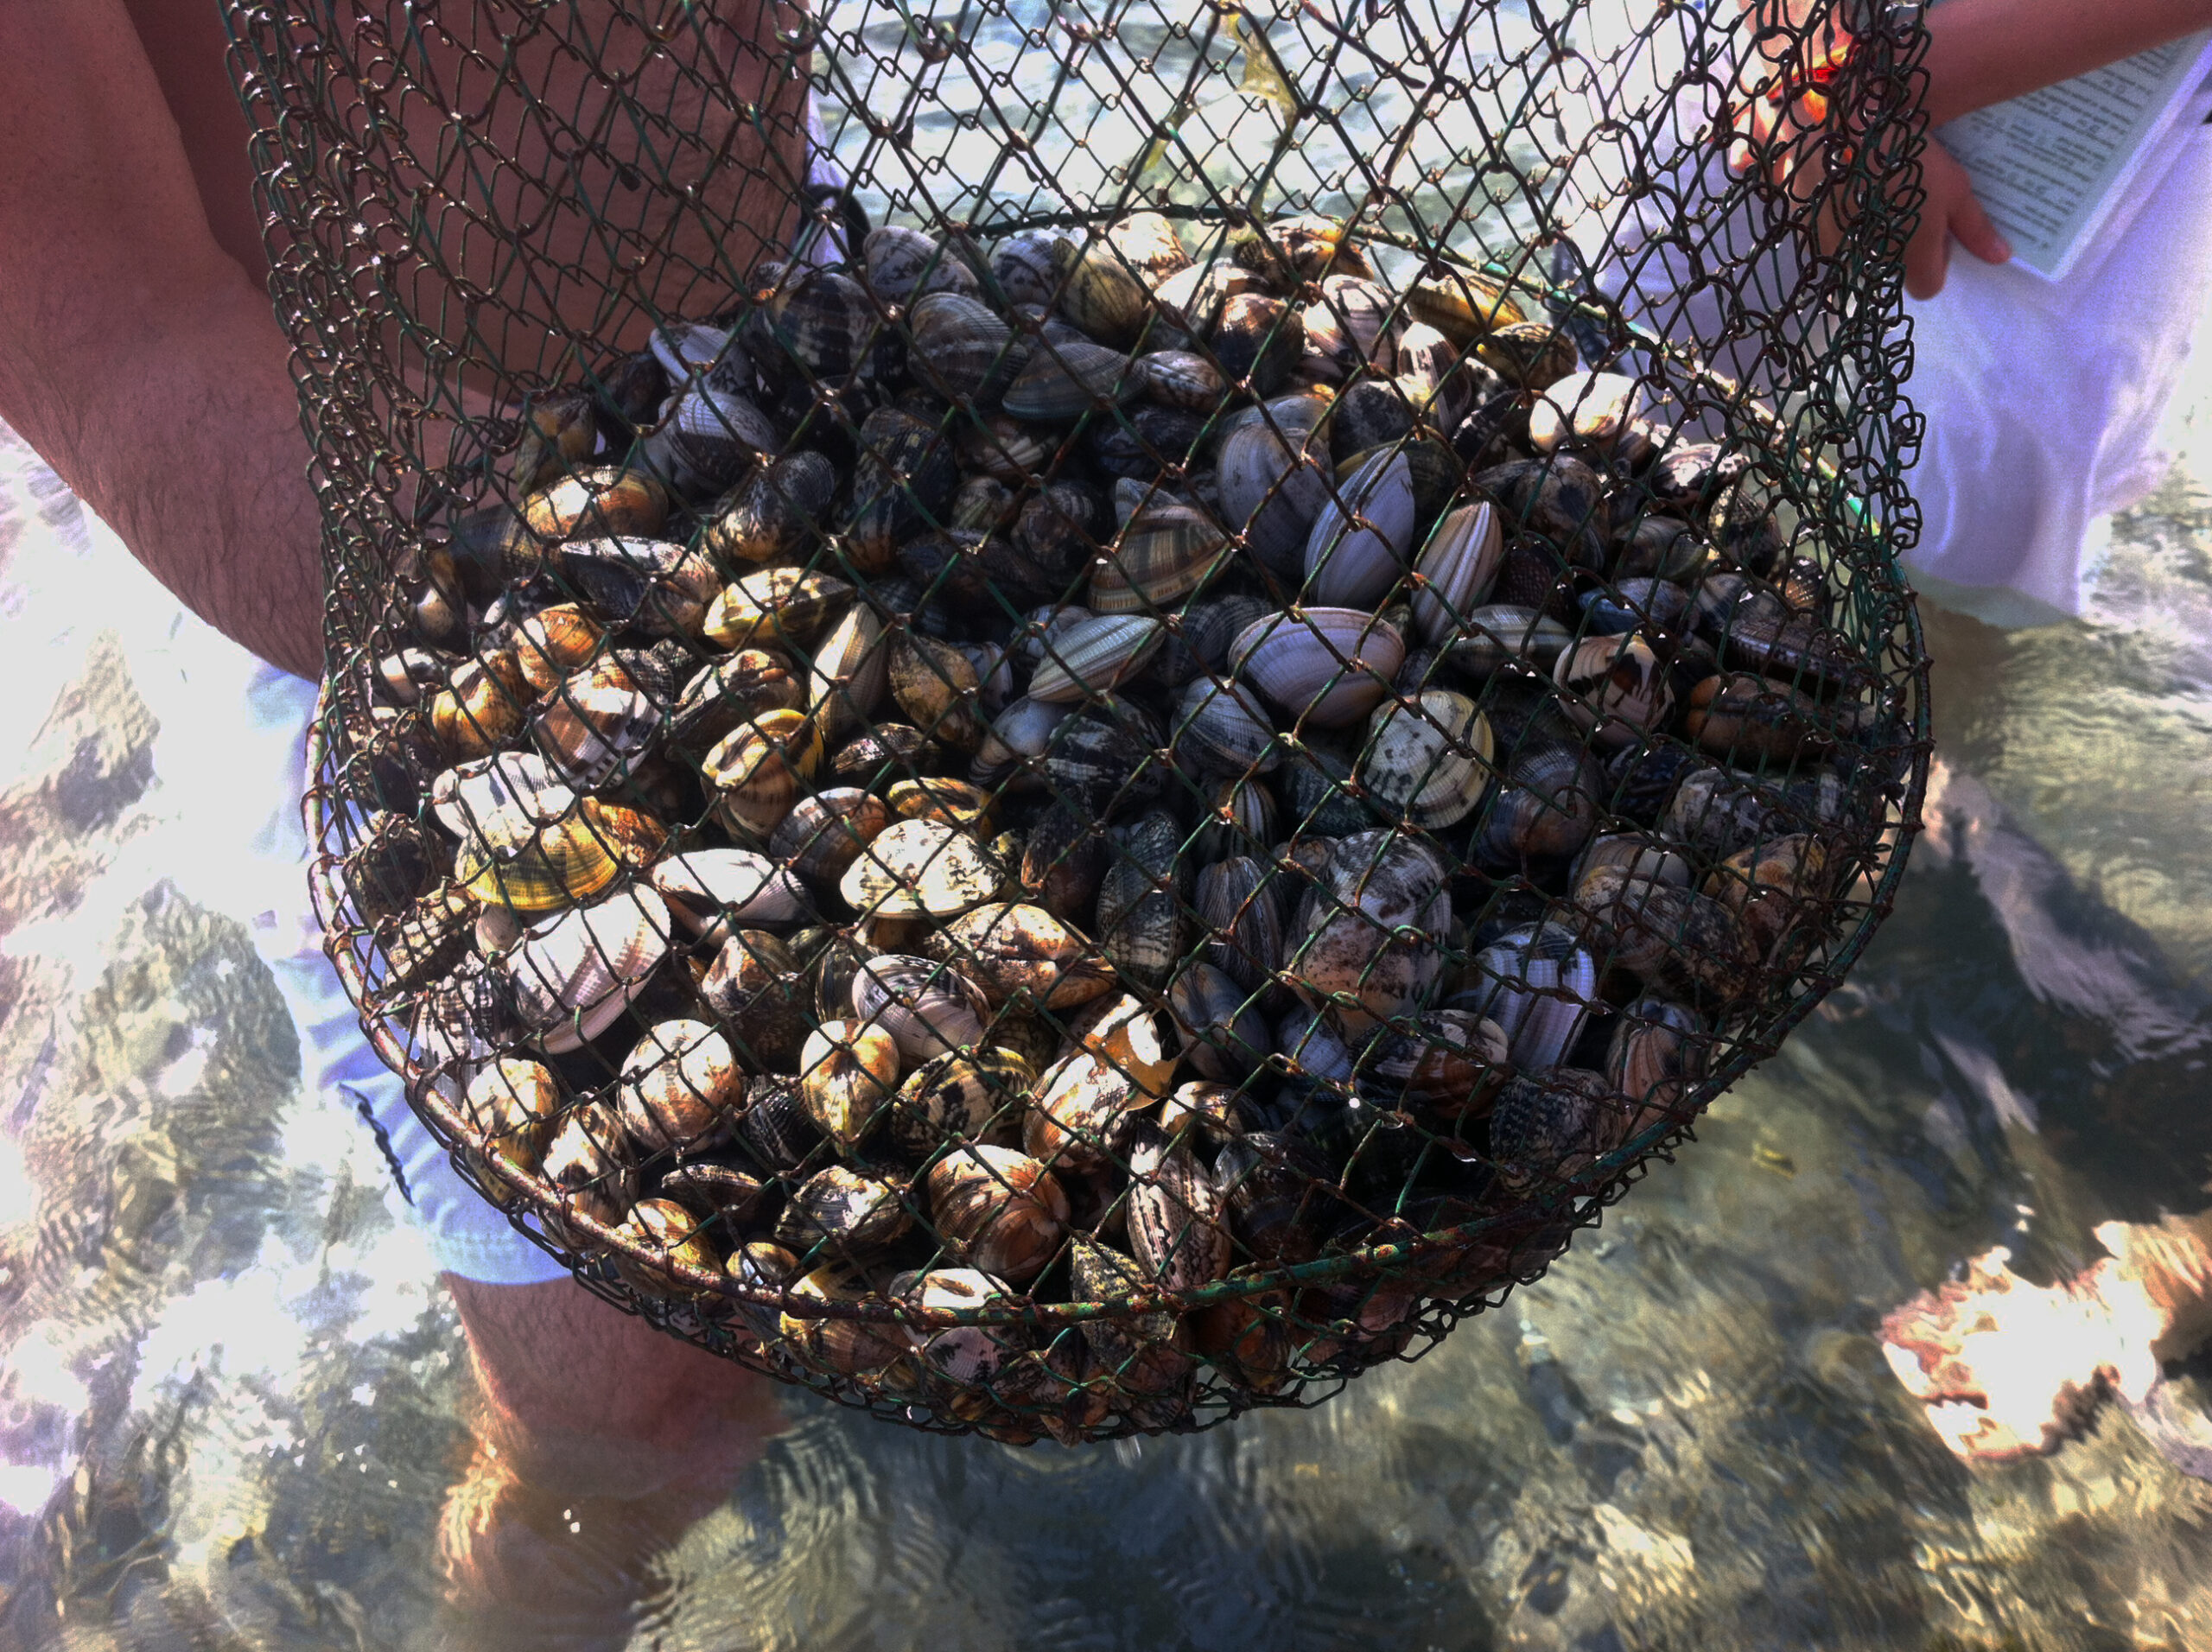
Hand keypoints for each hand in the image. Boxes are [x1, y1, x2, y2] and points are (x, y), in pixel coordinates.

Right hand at [1724, 4, 2012, 298]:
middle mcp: (1868, 264)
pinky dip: (1835, 212)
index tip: (1936, 229)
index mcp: (1909, 259)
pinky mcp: (1806, 226)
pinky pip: (1824, 229)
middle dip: (1897, 244)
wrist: (1846, 126)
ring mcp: (1834, 248)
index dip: (1936, 260)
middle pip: (1889, 269)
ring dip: (1865, 228)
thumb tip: (2002, 259)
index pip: (1927, 286)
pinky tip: (1843, 181)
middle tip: (1904, 200)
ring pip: (1855, 250)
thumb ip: (1974, 228)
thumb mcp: (1953, 187)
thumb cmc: (1909, 157)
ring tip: (1871, 187)